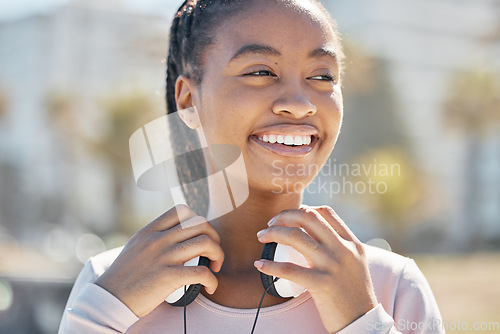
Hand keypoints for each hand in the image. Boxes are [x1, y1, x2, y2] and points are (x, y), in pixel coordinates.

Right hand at [95, 204, 223, 317]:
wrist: (109, 299)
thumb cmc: (124, 277)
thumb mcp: (136, 247)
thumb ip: (154, 237)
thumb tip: (176, 234)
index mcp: (150, 231)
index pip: (182, 210)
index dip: (198, 221)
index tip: (201, 237)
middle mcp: (157, 240)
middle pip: (200, 223)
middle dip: (214, 237)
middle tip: (213, 254)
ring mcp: (163, 257)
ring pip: (206, 243)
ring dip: (218, 255)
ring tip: (214, 268)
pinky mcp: (167, 277)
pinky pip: (201, 272)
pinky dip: (212, 280)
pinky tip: (210, 287)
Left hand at [254, 205, 377, 332]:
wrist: (362, 322)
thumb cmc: (353, 294)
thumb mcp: (353, 263)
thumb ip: (338, 247)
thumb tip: (310, 233)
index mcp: (351, 243)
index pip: (325, 213)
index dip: (303, 209)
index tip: (289, 217)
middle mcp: (343, 250)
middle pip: (308, 218)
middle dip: (284, 216)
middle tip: (270, 223)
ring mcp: (333, 266)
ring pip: (296, 237)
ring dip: (273, 232)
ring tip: (261, 236)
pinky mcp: (322, 285)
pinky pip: (289, 269)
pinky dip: (270, 265)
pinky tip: (260, 264)